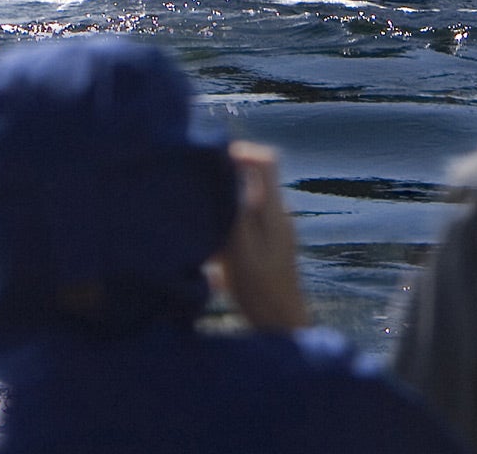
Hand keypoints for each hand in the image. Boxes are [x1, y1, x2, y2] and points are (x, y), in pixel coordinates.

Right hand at [210, 141, 308, 331]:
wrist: (280, 325)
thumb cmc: (260, 288)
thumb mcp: (239, 248)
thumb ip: (233, 210)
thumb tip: (225, 175)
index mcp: (274, 210)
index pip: (266, 161)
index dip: (240, 152)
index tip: (211, 159)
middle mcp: (278, 215)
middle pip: (254, 180)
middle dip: (225, 180)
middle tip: (196, 190)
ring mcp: (275, 232)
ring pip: (246, 203)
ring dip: (223, 206)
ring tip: (199, 221)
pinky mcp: (268, 249)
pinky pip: (245, 226)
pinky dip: (226, 229)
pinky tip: (210, 252)